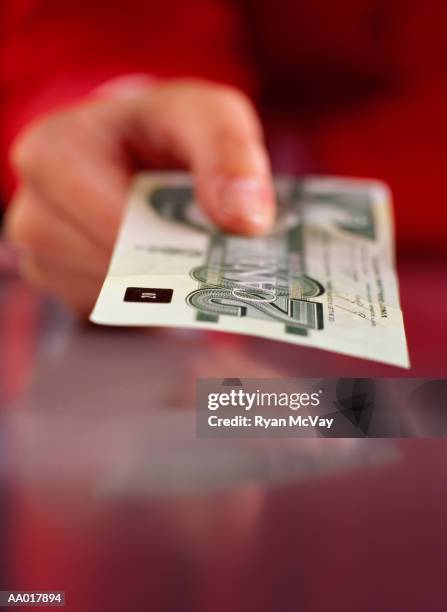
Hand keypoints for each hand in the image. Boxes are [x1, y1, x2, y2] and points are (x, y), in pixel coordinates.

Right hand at [4, 79, 275, 314]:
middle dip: (170, 266)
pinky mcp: (62, 282)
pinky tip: (158, 261)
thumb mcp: (209, 116)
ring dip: (160, 283)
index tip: (215, 248)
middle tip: (209, 255)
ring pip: (115, 297)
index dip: (173, 244)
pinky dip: (145, 294)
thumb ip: (231, 155)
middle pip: (114, 270)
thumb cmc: (167, 129)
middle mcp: (34, 210)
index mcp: (54, 153)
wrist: (139, 148)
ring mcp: (41, 254)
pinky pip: (112, 309)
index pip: (116, 227)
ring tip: (180, 248)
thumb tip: (245, 220)